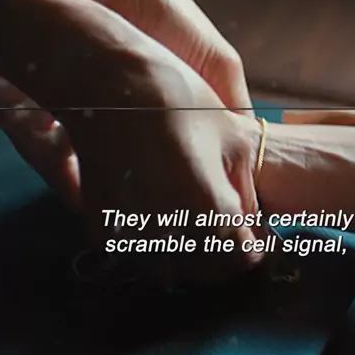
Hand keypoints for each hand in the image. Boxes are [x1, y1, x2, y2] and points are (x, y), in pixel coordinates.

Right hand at [0, 0, 263, 285]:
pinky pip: (134, 253)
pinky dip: (151, 247)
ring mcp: (131, 230)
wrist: (107, 82)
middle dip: (222, 257)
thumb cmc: (180, 101)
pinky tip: (158, 220)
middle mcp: (169, 230)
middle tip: (225, 233)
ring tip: (192, 228)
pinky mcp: (101, 224)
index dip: (250, 251)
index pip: (238, 258)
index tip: (252, 240)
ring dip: (187, 258)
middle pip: (205, 271)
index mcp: (208, 208)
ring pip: (168, 270)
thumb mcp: (232, 137)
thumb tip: (254, 222)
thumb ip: (246, 188)